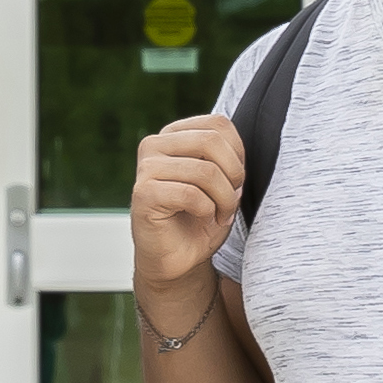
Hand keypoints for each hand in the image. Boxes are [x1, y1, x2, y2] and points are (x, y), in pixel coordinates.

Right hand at [131, 114, 245, 290]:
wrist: (177, 258)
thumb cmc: (201, 218)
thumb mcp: (222, 181)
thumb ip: (228, 157)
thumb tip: (239, 151)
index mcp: (173, 135)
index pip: (218, 124)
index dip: (239, 154)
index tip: (235, 181)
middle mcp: (154, 145)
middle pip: (212, 141)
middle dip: (234, 174)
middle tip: (232, 199)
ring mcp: (146, 168)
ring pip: (205, 171)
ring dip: (224, 199)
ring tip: (222, 214)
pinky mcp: (144, 194)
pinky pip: (191, 194)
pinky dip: (208, 210)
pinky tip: (205, 219)